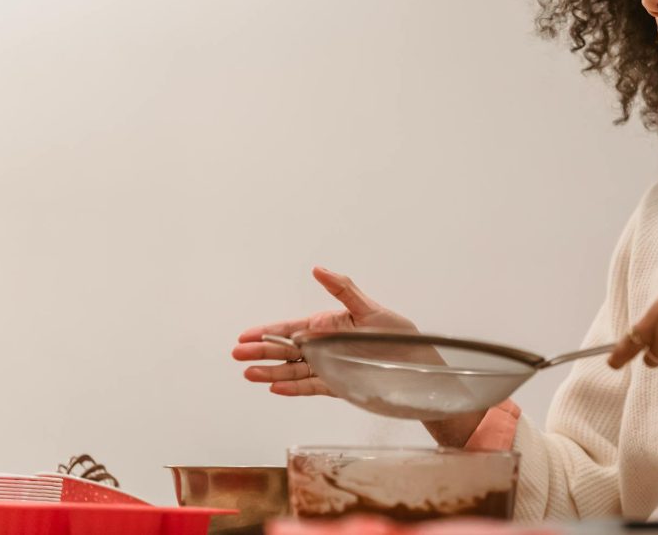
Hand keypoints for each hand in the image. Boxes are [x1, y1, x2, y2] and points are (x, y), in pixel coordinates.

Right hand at [232, 266, 485, 446]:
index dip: (269, 332)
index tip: (246, 336)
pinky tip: (275, 387)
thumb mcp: (371, 308)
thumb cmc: (399, 334)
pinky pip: (312, 387)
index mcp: (331, 326)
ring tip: (249, 374)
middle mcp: (327, 347)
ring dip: (272, 372)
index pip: (293, 329)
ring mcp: (331, 368)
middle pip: (288, 351)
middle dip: (262, 352)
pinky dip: (294, 388)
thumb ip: (343, 289)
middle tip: (237, 355)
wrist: (420, 366)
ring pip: (295, 370)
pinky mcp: (340, 386)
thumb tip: (317, 270)